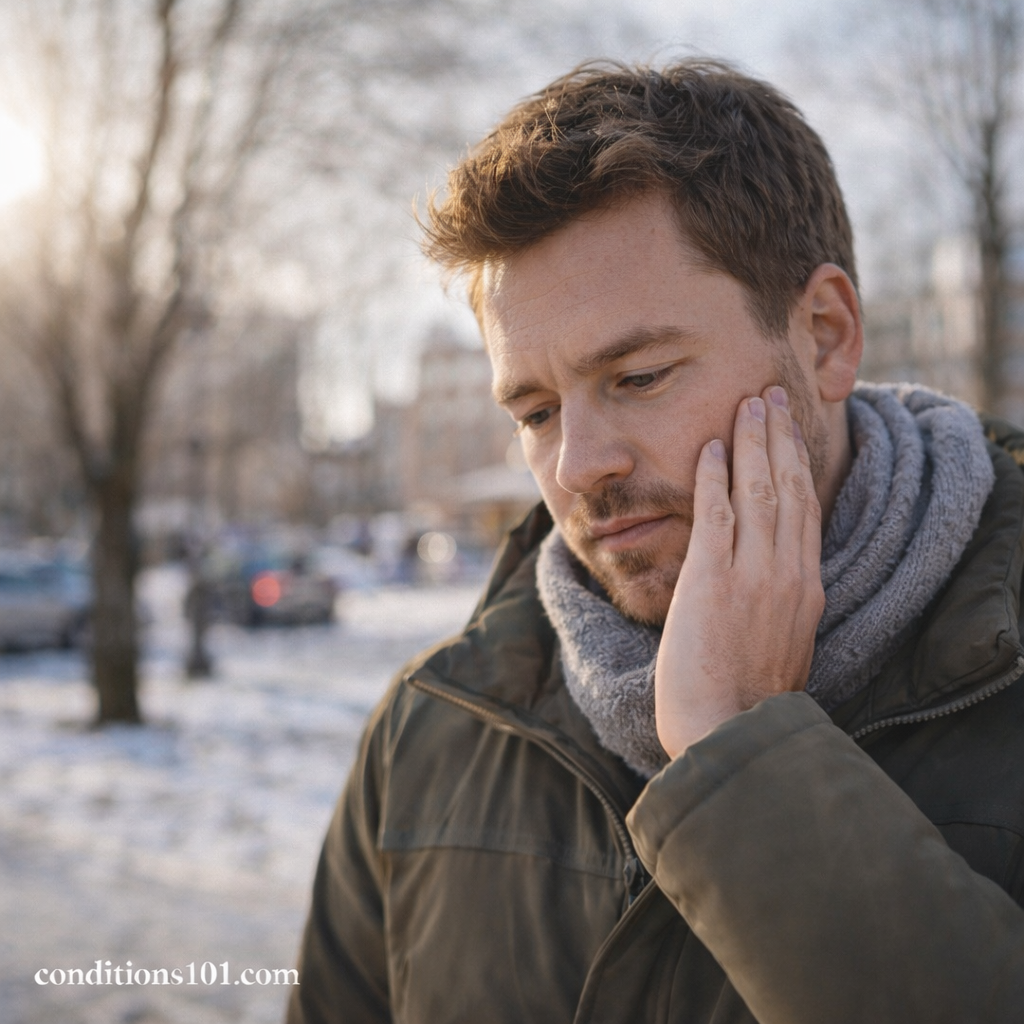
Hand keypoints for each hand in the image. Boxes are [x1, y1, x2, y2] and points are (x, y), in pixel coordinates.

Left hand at [654, 385, 824, 758]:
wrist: (729, 732)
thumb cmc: (747, 701)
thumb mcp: (784, 648)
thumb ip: (784, 609)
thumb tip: (779, 588)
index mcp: (806, 590)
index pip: (806, 511)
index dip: (799, 465)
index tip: (791, 433)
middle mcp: (787, 574)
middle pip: (789, 489)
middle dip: (779, 438)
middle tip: (772, 397)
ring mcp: (753, 575)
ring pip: (760, 492)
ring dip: (752, 443)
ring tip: (749, 404)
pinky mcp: (713, 582)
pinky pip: (718, 516)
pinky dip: (716, 477)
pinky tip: (711, 448)